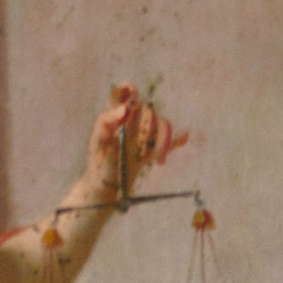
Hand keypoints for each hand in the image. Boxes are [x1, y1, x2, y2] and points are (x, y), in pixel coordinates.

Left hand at [78, 84, 194, 211]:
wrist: (104, 193)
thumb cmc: (98, 166)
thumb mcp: (97, 144)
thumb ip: (107, 123)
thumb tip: (125, 109)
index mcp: (115, 120)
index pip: (120, 95)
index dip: (127, 89)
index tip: (133, 92)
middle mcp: (130, 124)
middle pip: (147, 109)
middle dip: (150, 123)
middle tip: (143, 144)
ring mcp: (141, 138)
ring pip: (161, 124)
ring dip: (164, 139)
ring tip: (159, 158)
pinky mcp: (149, 151)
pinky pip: (167, 141)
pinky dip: (176, 140)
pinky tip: (185, 137)